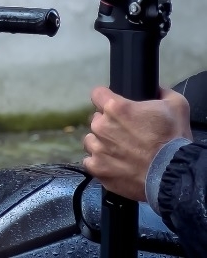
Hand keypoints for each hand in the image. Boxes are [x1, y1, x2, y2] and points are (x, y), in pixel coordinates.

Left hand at [82, 86, 191, 201]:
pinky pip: (91, 162)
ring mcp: (98, 149)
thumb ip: (162, 93)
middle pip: (97, 120)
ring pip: (92, 141)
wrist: (175, 177)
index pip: (98, 94)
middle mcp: (101, 126)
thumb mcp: (176, 105)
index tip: (115, 108)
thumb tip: (156, 89)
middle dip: (109, 125)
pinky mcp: (98, 169)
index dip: (107, 99)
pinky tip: (115, 167)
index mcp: (115, 108)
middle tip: (126, 135)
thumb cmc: (174, 140)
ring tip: (120, 153)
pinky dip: (101, 164)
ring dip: (103, 144)